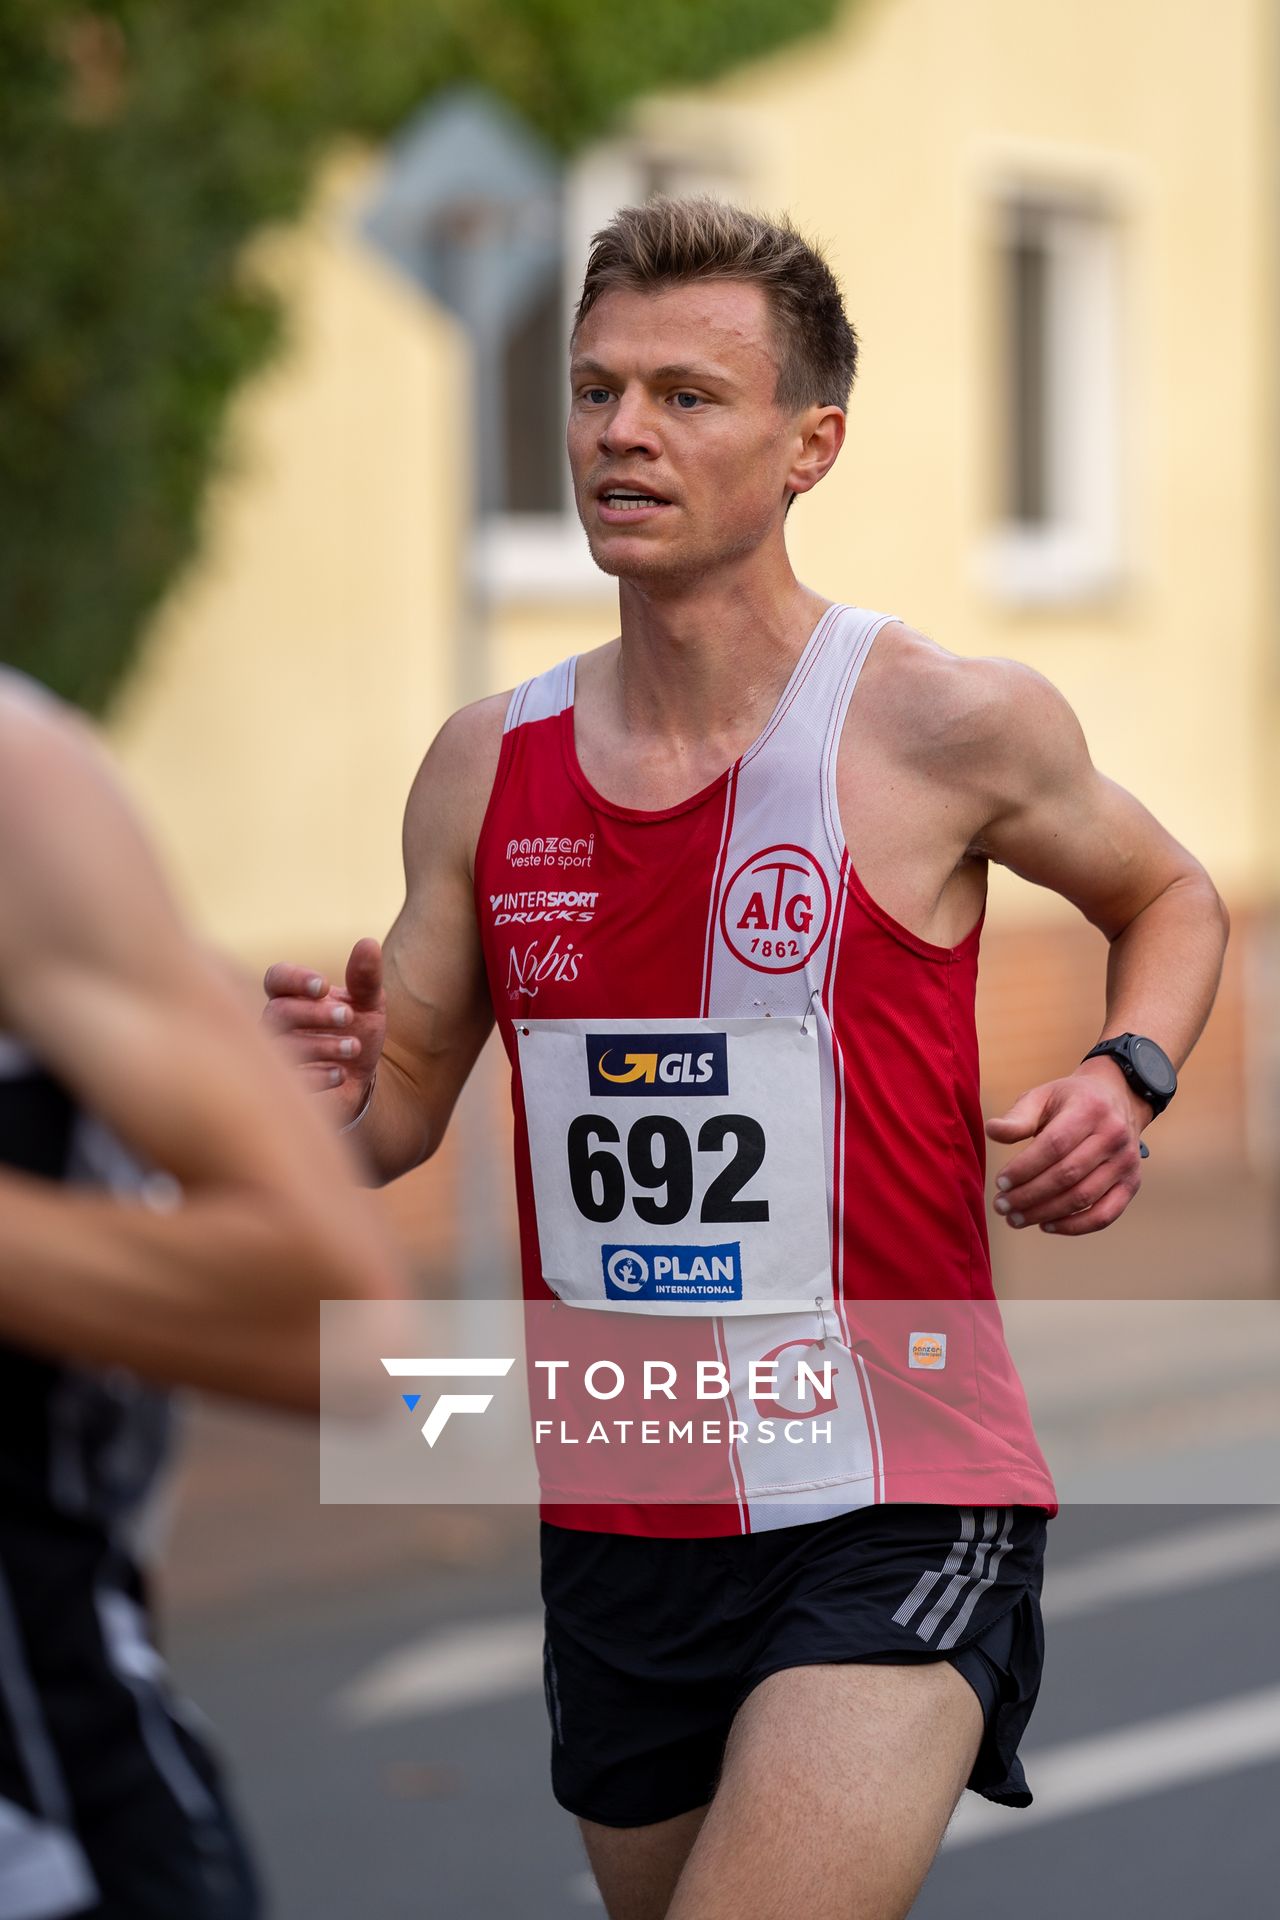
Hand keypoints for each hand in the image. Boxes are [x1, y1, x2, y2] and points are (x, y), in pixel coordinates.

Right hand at [262, 938, 385, 1125]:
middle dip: (313, 1013)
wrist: (360, 1084)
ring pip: (282, 1048)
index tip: (324, 985)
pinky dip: (316, 1076)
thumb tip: (368, 943)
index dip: (295, 979)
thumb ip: (366, 977)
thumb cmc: (356, 1033)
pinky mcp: (283, 1090)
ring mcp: (276, 1057)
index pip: (277, 978)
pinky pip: (288, 1082)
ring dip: (321, 1044)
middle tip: (348, 1016)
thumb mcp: (369, 1004)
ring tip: (354, 1047)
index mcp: (292, 997)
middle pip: (277, 1012)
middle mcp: (276, 1025)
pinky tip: (340, 1074)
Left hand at [984, 1059, 1147, 1235]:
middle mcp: (1113, 1136)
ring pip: (1083, 1198)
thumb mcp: (1043, 1096)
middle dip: (1029, 1195)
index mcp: (1089, 1109)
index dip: (1024, 1168)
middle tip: (1002, 1206)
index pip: (1054, 1145)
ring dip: (1045, 1213)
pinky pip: (1105, 1215)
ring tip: (1016, 1218)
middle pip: (1067, 1175)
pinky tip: (1046, 1225)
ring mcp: (1125, 1162)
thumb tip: (992, 1131)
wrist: (1118, 1099)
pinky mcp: (1131, 1184)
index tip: (1000, 1182)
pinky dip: (1074, 1226)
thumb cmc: (1072, 1100)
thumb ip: (1018, 1117)